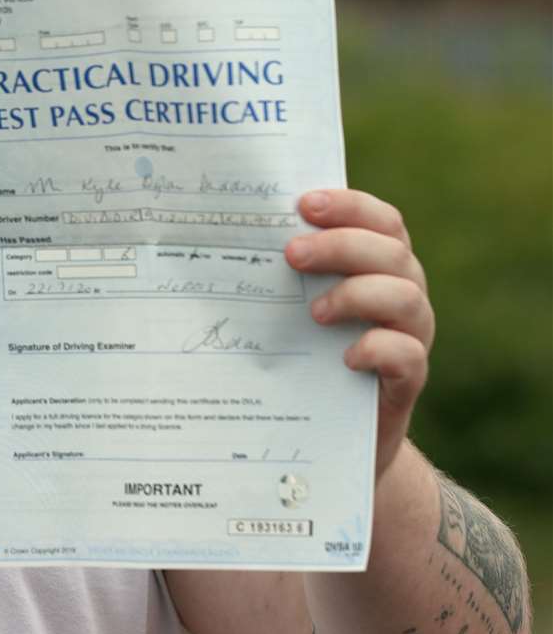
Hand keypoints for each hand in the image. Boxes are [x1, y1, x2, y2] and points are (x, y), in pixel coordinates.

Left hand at [288, 189, 431, 479]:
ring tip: (312, 312)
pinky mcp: (408, 379)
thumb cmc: (306, 349)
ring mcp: (411, 335)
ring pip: (405, 298)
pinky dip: (376, 348)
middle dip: (341, 246)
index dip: (349, 205)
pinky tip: (344, 357)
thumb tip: (222, 232)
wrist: (331, 429)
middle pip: (392, 252)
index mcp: (380, 264)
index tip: (304, 204)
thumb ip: (282, 270)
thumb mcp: (293, 304)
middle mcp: (403, 292)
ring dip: (356, 295)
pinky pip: (408, 354)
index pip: (380, 220)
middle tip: (292, 254)